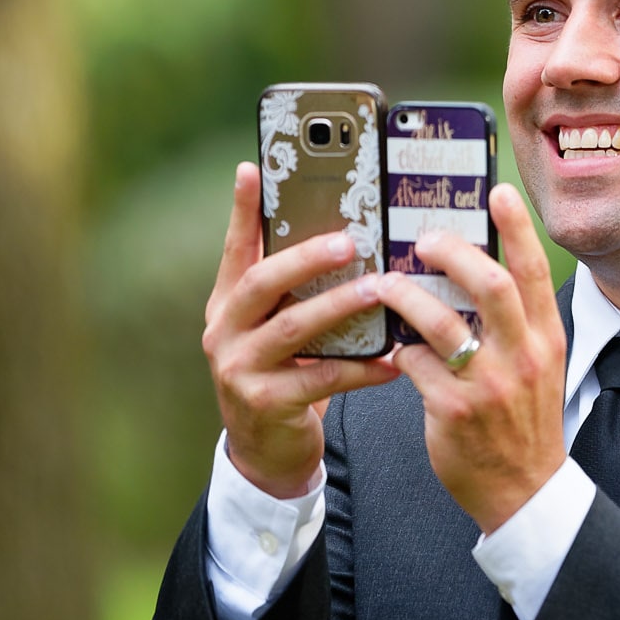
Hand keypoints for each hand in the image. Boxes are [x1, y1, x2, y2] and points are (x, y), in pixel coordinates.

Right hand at [202, 163, 399, 498]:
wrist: (266, 450)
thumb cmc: (285, 372)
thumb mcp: (280, 324)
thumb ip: (297, 285)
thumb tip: (340, 227)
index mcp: (230, 303)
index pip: (236, 248)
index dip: (243, 209)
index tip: (253, 168)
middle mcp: (225, 331)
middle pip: (261, 283)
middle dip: (304, 258)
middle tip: (348, 240)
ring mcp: (239, 369)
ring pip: (292, 329)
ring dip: (339, 307)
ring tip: (379, 291)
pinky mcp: (265, 403)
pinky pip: (321, 378)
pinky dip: (362, 368)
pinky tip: (394, 359)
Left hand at [377, 184, 567, 534]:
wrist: (523, 489)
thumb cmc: (523, 421)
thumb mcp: (538, 365)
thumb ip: (516, 324)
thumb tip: (475, 274)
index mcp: (546, 338)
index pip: (533, 271)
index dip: (516, 228)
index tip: (498, 191)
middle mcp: (523, 355)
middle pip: (492, 284)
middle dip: (453, 252)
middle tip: (423, 239)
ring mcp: (489, 384)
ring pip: (441, 322)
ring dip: (406, 296)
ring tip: (384, 285)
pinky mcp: (453, 410)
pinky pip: (415, 365)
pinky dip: (400, 351)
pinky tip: (392, 350)